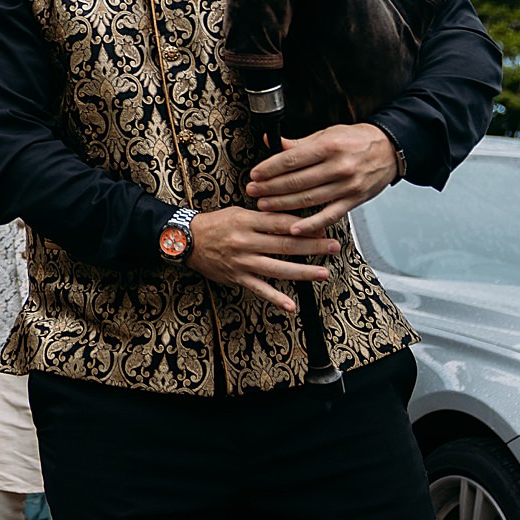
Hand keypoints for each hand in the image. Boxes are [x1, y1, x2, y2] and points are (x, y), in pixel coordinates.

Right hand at [188, 207, 341, 312]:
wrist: (185, 240)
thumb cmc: (215, 224)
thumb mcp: (238, 213)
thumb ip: (265, 218)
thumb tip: (295, 222)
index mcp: (246, 221)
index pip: (281, 222)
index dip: (304, 225)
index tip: (324, 226)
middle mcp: (245, 242)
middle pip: (285, 244)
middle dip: (312, 246)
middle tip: (334, 247)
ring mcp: (242, 262)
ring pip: (277, 268)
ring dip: (302, 271)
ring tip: (323, 273)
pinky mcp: (237, 277)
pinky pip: (259, 289)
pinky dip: (275, 299)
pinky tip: (291, 306)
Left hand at [245, 123, 398, 234]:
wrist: (391, 149)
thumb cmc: (357, 140)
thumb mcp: (327, 134)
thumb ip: (299, 143)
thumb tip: (273, 142)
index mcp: (329, 147)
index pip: (291, 160)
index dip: (270, 169)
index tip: (255, 174)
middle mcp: (338, 167)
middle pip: (297, 181)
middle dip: (270, 188)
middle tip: (253, 190)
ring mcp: (347, 186)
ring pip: (308, 199)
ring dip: (283, 205)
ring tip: (264, 205)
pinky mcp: (354, 200)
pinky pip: (329, 215)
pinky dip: (311, 224)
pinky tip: (294, 229)